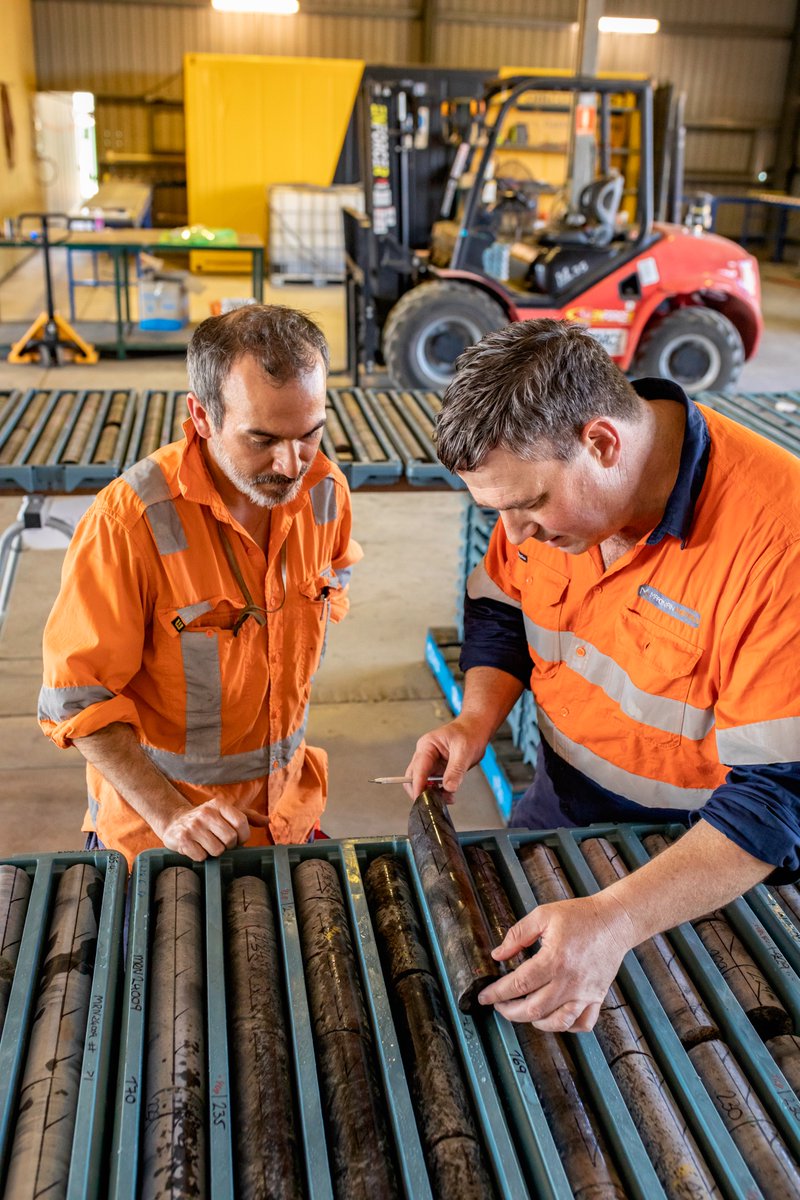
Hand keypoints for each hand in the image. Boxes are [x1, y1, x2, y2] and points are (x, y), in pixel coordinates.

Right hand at [158, 798, 270, 860]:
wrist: (175, 822)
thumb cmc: (207, 819)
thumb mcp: (226, 813)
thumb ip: (247, 816)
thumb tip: (267, 821)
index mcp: (219, 804)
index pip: (241, 823)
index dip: (243, 836)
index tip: (238, 839)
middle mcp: (206, 813)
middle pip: (230, 839)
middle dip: (228, 845)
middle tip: (221, 842)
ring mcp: (193, 826)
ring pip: (217, 850)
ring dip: (214, 852)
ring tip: (207, 844)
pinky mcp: (183, 840)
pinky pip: (202, 857)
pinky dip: (201, 856)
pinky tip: (197, 848)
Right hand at [404, 714, 489, 798]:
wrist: (476, 730)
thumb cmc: (469, 733)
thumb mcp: (464, 751)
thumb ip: (455, 770)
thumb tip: (448, 787)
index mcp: (427, 746)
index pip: (418, 768)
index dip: (418, 785)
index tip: (421, 798)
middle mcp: (425, 755)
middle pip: (413, 777)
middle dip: (421, 791)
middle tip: (432, 803)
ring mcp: (431, 763)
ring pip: (423, 783)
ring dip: (432, 794)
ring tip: (448, 798)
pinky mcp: (438, 770)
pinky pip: (434, 785)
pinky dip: (440, 793)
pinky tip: (450, 795)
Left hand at [477, 892, 635, 1032]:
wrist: (615, 921)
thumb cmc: (580, 915)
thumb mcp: (543, 915)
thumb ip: (518, 935)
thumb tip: (498, 955)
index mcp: (554, 959)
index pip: (518, 984)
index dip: (497, 993)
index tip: (485, 996)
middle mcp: (570, 981)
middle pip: (533, 1009)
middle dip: (509, 1011)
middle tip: (499, 1005)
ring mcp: (585, 993)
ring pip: (556, 1022)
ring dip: (534, 1022)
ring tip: (522, 1012)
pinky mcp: (597, 997)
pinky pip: (581, 1023)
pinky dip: (565, 1026)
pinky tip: (552, 1017)